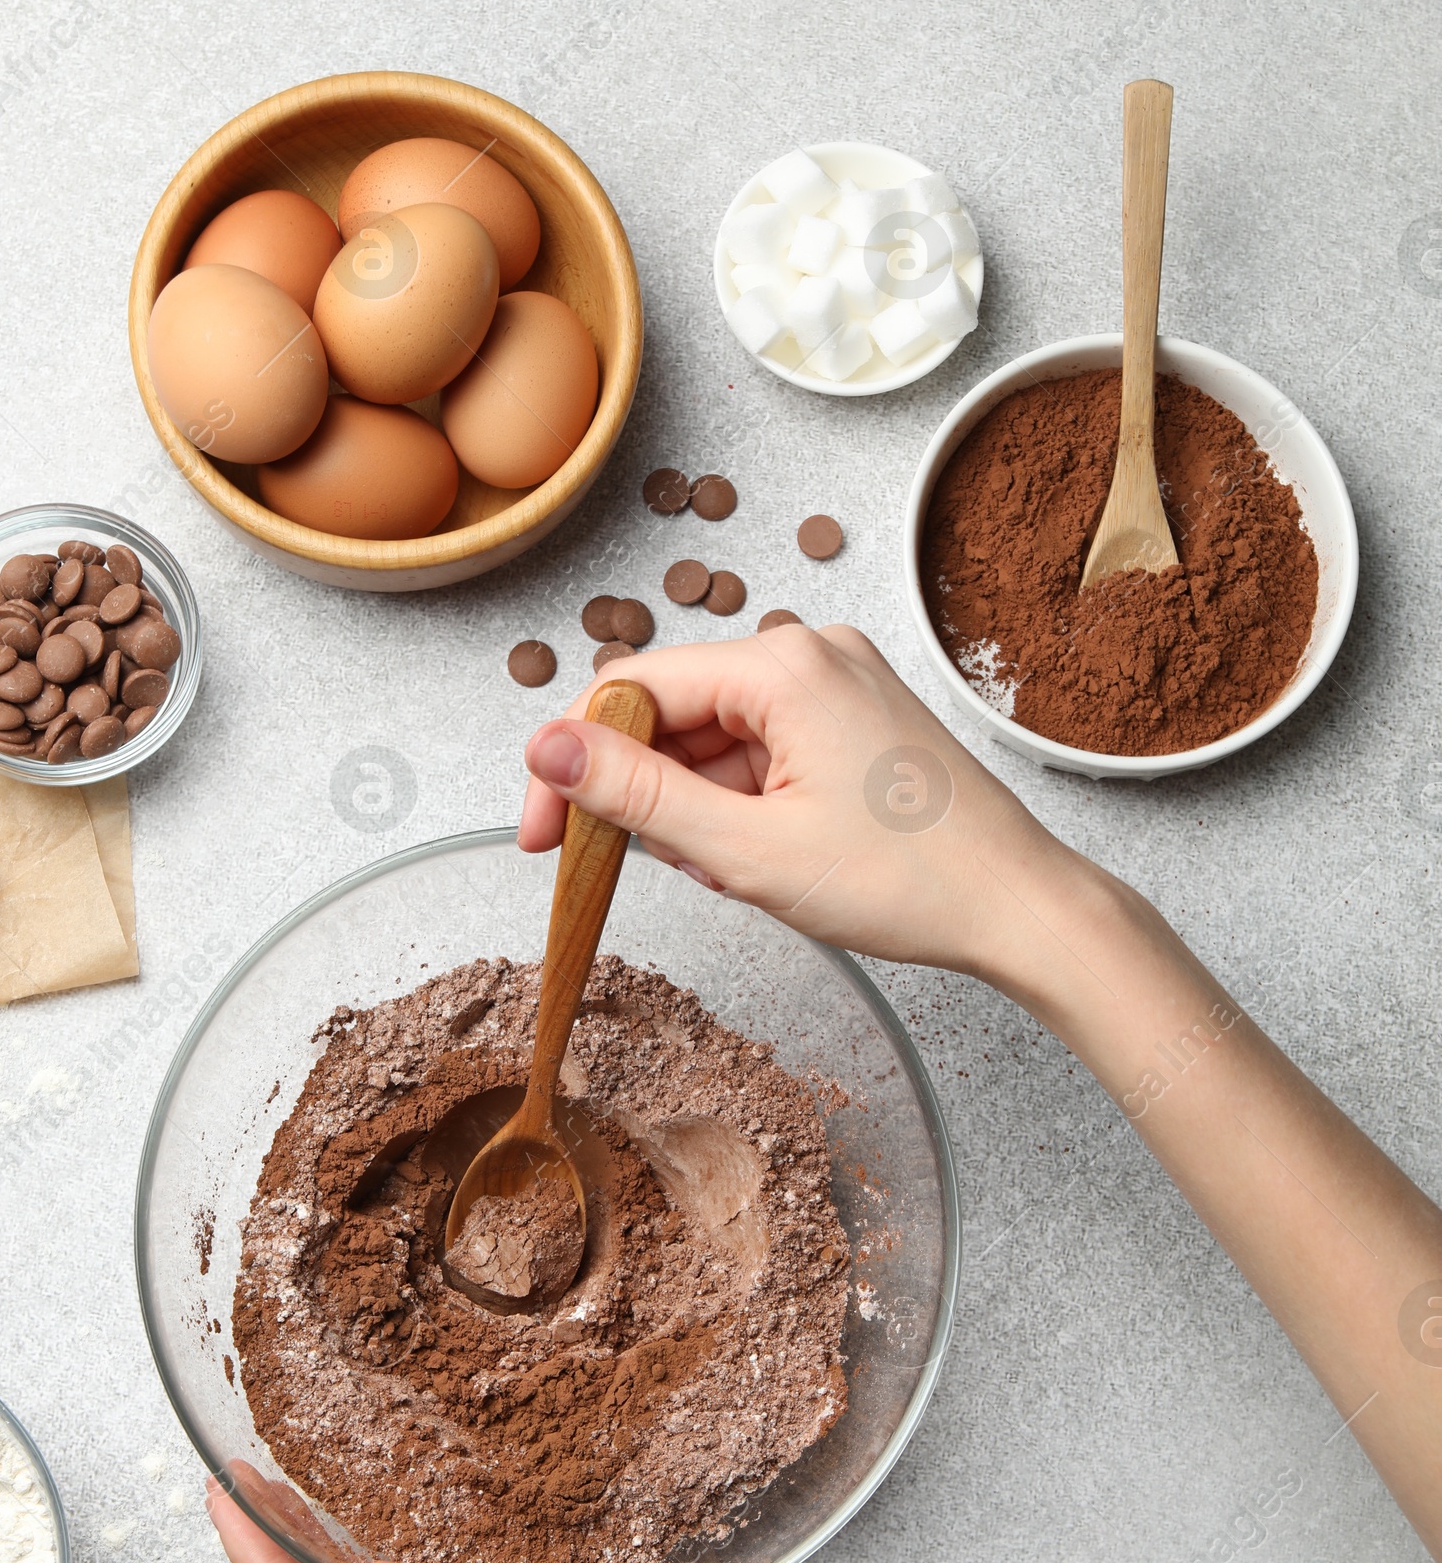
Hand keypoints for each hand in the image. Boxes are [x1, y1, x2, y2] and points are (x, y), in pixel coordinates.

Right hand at [519, 623, 1077, 990]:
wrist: (1020, 910)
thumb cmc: (909, 882)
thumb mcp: (746, 851)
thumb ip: (637, 796)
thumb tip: (548, 748)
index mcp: (784, 665)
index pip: (631, 687)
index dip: (573, 761)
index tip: (542, 834)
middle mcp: (813, 652)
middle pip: (673, 710)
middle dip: (647, 796)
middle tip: (644, 870)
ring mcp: (839, 683)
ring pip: (716, 739)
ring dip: (698, 811)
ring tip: (737, 876)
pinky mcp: (856, 720)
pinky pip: (763, 751)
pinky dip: (742, 807)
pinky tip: (764, 861)